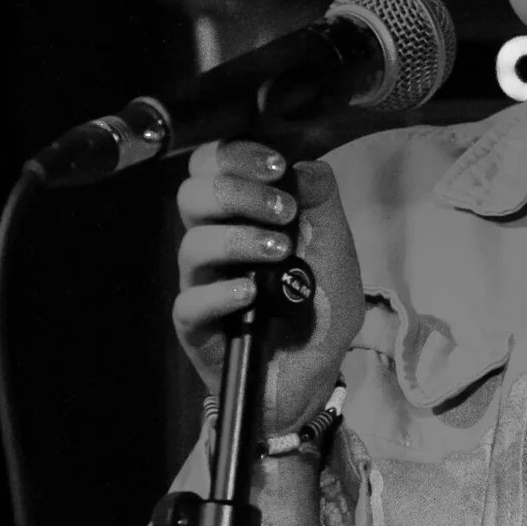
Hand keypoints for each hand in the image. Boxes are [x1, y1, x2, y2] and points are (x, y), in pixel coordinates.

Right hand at [172, 140, 363, 434]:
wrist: (318, 369)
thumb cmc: (320, 303)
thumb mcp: (335, 244)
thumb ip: (321, 200)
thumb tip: (302, 167)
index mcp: (240, 214)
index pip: (212, 166)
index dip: (235, 156)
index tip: (275, 166)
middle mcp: (215, 243)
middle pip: (192, 195)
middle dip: (239, 192)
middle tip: (283, 212)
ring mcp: (203, 284)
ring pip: (192, 245)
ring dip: (239, 239)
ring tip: (280, 252)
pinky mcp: (198, 328)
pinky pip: (191, 303)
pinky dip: (222, 293)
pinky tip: (252, 293)